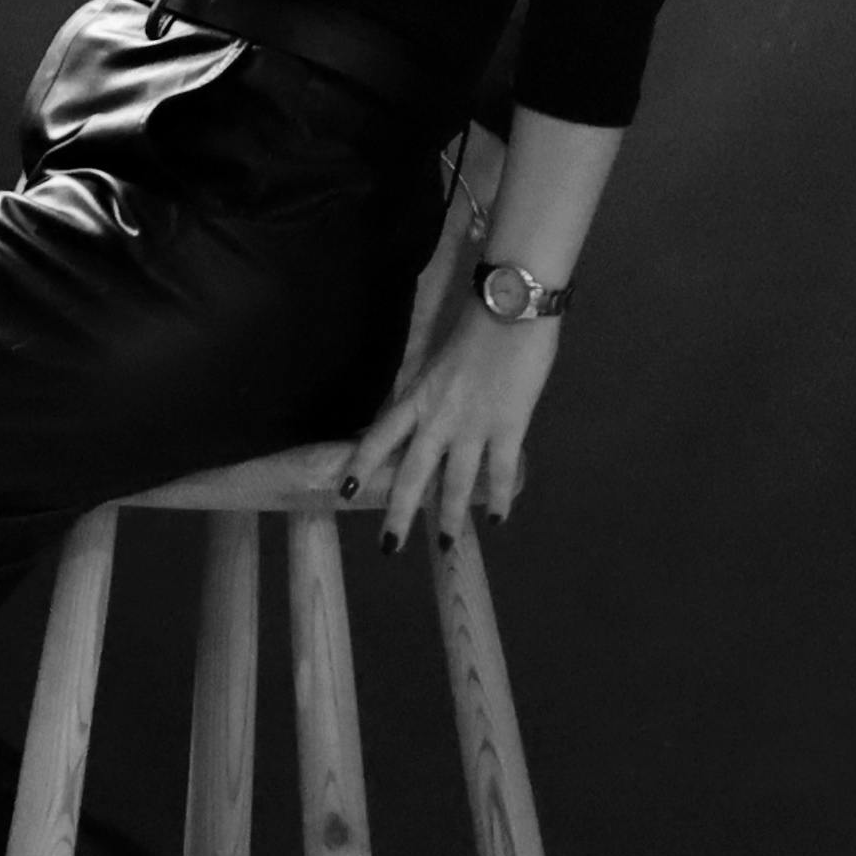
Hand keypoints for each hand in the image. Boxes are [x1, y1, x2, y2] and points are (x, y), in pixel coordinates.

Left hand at [349, 296, 556, 549]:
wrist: (511, 308)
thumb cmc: (476, 328)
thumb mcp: (439, 364)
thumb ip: (430, 393)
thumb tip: (424, 418)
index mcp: (417, 396)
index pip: (379, 436)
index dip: (361, 466)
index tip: (344, 491)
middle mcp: (438, 417)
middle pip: (412, 473)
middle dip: (399, 513)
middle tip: (387, 548)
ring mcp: (473, 425)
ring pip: (455, 482)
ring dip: (448, 516)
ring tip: (443, 545)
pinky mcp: (508, 426)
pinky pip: (500, 472)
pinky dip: (498, 498)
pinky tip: (495, 519)